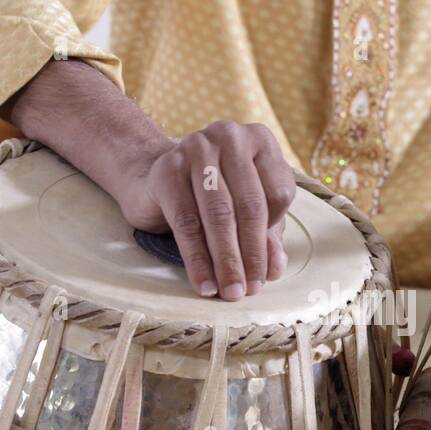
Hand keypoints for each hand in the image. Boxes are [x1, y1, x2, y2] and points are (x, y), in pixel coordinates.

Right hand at [5, 61, 295, 300]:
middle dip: (252, 255)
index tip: (267, 271)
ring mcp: (197, 148)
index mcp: (260, 141)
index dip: (273, 235)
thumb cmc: (209, 194)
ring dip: (227, 261)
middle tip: (250, 291)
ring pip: (219, 215)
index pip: (279, 193)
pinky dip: (198, 259)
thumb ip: (265, 235)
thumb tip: (275, 269)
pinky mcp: (168, 170)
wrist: (151, 176)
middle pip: (250, 206)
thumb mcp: (244, 210)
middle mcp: (230, 137)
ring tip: (230, 292)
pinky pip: (187, 223)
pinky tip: (204, 284)